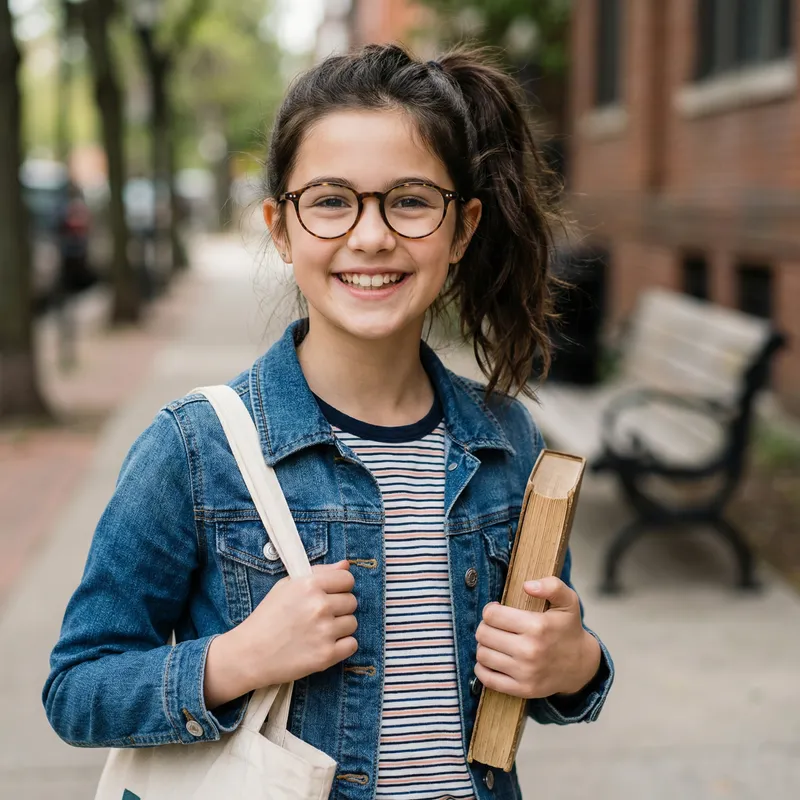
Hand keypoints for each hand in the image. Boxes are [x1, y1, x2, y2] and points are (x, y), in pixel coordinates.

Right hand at [204, 561, 357, 707]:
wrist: (249, 653)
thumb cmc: (267, 617)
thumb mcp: (287, 586)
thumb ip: (319, 572)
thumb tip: (346, 564)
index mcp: (309, 585)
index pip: (347, 578)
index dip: (340, 586)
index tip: (330, 594)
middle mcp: (319, 606)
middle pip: (351, 601)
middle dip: (339, 607)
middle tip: (319, 616)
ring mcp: (324, 631)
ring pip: (352, 623)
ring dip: (340, 627)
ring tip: (318, 631)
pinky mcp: (326, 655)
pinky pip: (352, 644)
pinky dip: (342, 646)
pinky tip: (324, 644)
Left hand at [474, 576, 600, 698]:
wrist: (581, 665)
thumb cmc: (568, 628)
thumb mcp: (568, 601)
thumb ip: (551, 585)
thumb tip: (527, 585)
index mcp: (538, 626)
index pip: (491, 615)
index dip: (490, 610)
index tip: (497, 611)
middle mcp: (530, 651)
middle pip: (483, 634)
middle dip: (485, 626)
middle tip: (495, 626)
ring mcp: (526, 673)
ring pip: (482, 654)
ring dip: (484, 646)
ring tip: (495, 641)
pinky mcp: (523, 690)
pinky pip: (487, 679)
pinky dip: (482, 668)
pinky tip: (492, 659)